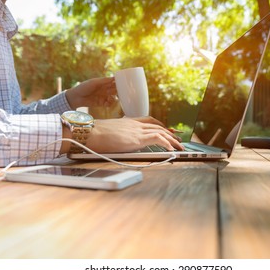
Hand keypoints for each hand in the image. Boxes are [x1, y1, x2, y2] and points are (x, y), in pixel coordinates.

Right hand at [60, 117, 183, 153]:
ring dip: (172, 139)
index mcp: (128, 121)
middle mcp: (134, 124)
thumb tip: (117, 141)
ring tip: (180, 146)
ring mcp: (136, 130)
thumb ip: (116, 135)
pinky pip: (157, 139)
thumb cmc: (93, 134)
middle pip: (157, 126)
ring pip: (160, 132)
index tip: (166, 129)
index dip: (159, 125)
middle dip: (169, 132)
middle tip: (178, 138)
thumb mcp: (108, 132)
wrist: (89, 132)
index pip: (148, 120)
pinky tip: (172, 148)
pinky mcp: (137, 139)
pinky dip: (167, 143)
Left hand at [64, 77, 116, 108]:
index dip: (118, 83)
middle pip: (114, 90)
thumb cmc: (84, 87)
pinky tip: (107, 102)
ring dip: (114, 98)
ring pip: (113, 97)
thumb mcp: (94, 82)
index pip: (113, 82)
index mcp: (103, 83)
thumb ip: (104, 81)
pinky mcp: (101, 103)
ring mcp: (103, 97)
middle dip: (118, 91)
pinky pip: (108, 104)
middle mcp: (104, 90)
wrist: (76, 97)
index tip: (123, 84)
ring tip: (110, 98)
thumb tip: (114, 78)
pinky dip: (110, 103)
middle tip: (118, 92)